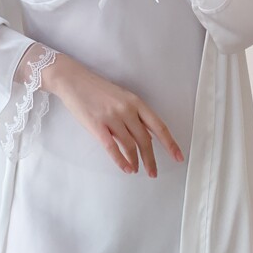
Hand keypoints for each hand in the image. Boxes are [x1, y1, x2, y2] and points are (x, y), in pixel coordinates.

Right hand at [43, 54, 184, 176]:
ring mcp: (112, 117)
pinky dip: (121, 161)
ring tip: (137, 171)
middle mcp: (127, 110)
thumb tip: (147, 137)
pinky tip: (126, 168)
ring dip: (136, 162)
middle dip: (151, 159)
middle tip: (154, 173)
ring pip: (130, 146)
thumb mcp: (122, 98)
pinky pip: (112, 148)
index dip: (170, 143)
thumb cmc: (98, 90)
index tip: (178, 156)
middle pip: (145, 140)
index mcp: (136, 102)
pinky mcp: (97, 125)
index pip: (158, 126)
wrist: (74, 80)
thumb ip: (135, 116)